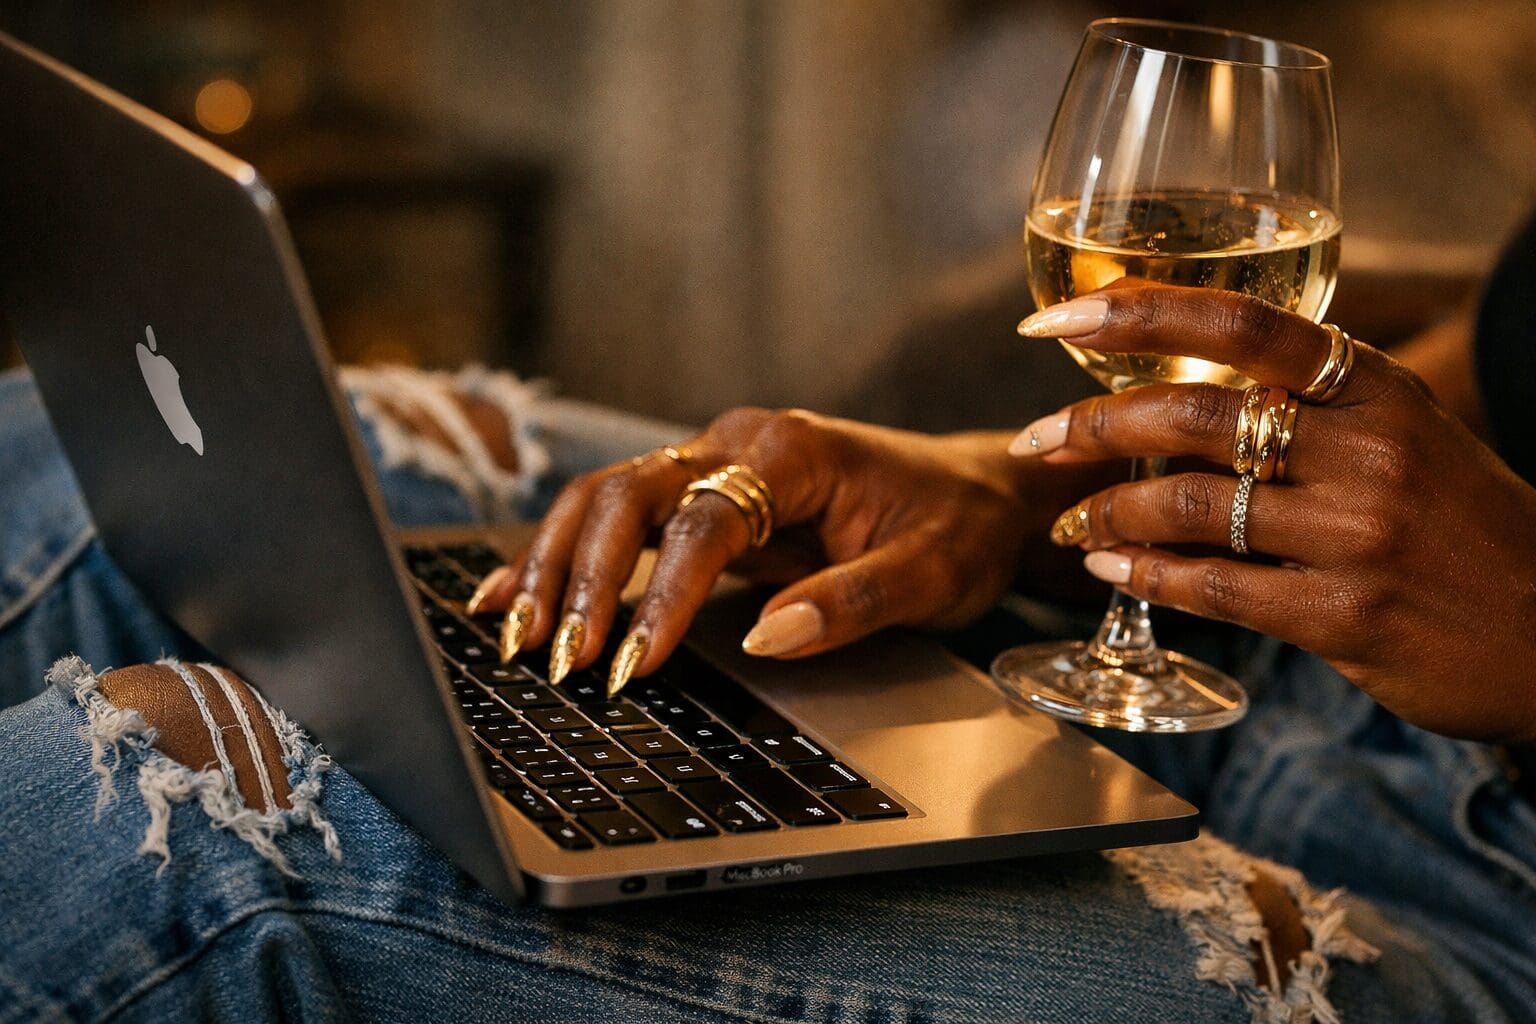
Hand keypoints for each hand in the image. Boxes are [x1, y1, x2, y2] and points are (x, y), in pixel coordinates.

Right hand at [470, 409, 1066, 693]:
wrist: (976, 491)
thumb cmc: (958, 527)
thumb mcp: (931, 572)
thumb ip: (852, 601)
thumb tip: (767, 638)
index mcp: (792, 451)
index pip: (704, 521)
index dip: (661, 595)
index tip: (634, 665)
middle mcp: (739, 443)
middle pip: (627, 493)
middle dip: (583, 577)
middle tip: (560, 657)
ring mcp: (715, 462)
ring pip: (605, 498)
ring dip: (556, 564)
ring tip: (517, 635)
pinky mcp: (704, 493)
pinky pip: (618, 516)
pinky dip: (564, 555)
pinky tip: (511, 594)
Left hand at [1012, 286, 1535, 743]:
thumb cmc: (1464, 530)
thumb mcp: (1410, 438)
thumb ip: (1312, 409)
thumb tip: (1180, 394)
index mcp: (1379, 389)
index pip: (1241, 322)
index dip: (1137, 312)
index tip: (1055, 318)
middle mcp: (1369, 449)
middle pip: (1193, 411)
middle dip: (1093, 423)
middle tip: (1037, 438)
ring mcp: (1357, 535)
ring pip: (1189, 503)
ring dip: (1109, 513)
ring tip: (1071, 524)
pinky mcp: (1344, 615)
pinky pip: (1214, 587)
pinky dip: (1146, 576)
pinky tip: (1109, 570)